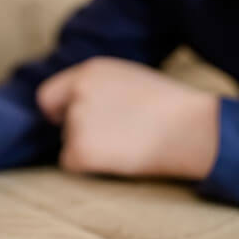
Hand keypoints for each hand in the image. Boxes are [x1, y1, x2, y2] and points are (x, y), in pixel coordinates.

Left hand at [36, 57, 219, 179]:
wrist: (189, 127)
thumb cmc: (168, 106)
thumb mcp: (127, 78)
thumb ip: (97, 87)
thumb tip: (74, 105)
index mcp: (89, 71)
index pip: (49, 95)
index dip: (60, 110)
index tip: (68, 121)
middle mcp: (78, 92)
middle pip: (63, 122)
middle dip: (80, 130)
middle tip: (116, 134)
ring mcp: (78, 120)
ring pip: (69, 143)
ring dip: (89, 148)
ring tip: (126, 143)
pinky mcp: (81, 149)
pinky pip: (71, 164)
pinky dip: (89, 167)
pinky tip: (118, 158)